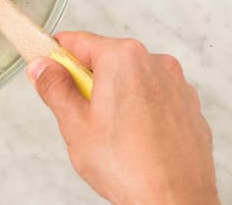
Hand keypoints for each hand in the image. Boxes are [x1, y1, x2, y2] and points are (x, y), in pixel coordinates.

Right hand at [28, 32, 217, 204]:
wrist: (175, 202)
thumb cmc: (130, 167)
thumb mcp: (74, 124)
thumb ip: (54, 87)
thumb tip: (42, 68)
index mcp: (123, 58)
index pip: (76, 42)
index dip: (55, 58)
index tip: (47, 71)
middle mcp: (155, 63)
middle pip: (105, 60)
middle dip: (87, 82)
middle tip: (80, 116)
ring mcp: (177, 85)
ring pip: (131, 80)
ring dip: (115, 97)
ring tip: (109, 135)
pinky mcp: (189, 107)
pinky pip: (154, 99)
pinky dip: (140, 111)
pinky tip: (133, 141)